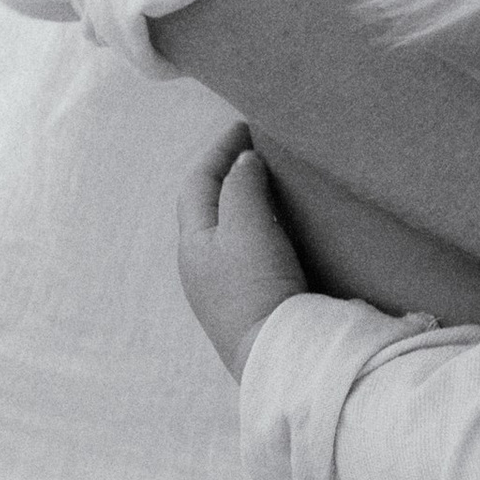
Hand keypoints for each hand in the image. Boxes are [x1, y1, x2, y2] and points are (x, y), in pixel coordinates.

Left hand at [176, 126, 310, 377]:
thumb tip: (242, 162)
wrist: (277, 353)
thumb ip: (241, 187)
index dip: (218, 150)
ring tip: (278, 183)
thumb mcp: (246, 227)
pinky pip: (249, 253)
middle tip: (261, 150)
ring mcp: (223, 289)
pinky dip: (262, 228)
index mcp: (193, 244)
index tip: (247, 126)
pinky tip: (286, 230)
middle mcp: (201, 267)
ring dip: (247, 202)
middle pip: (209, 207)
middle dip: (229, 175)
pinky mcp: (250, 304)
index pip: (197, 183)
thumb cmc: (256, 286)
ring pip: (230, 232)